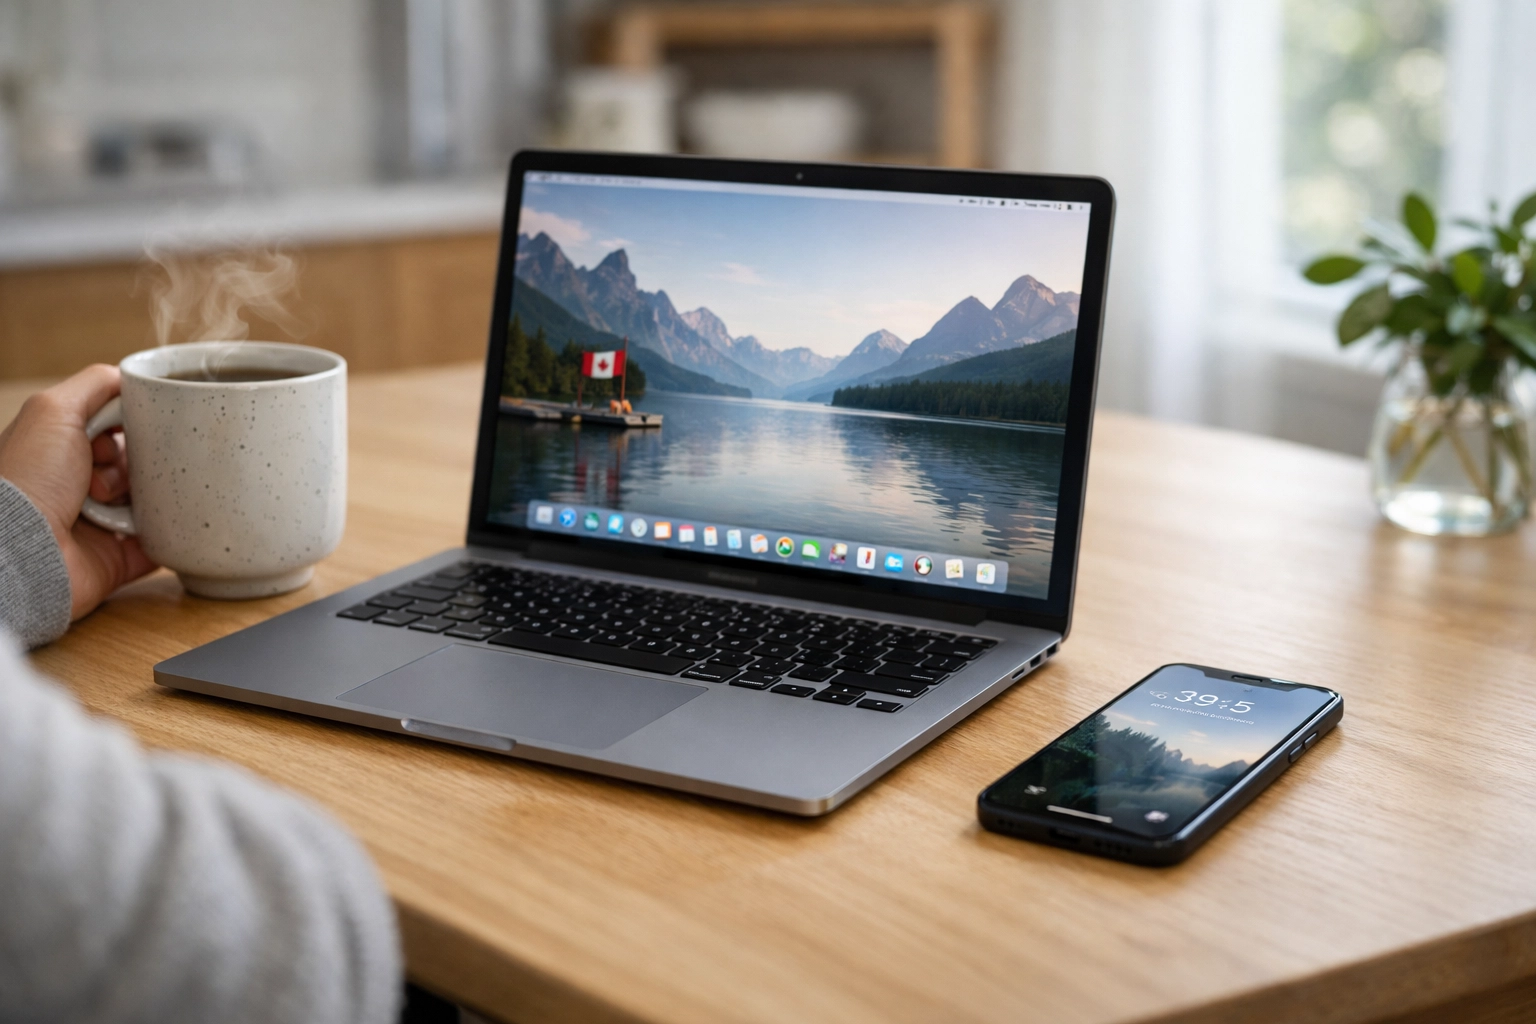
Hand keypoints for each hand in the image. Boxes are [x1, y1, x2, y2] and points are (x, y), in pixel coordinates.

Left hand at [0, 365, 156, 620]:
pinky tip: (161, 521)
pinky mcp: (119, 559)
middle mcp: (75, 486)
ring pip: (151, 497)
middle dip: (134, 458)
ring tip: (112, 500)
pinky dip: (167, 531)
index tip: (125, 425)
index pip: (111, 426)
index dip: (125, 421)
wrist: (24, 550)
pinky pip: (161, 541)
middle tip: (109, 464)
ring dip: (145, 493)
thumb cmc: (28, 480)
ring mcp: (98, 523)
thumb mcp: (55, 409)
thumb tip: (134, 378)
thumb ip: (96, 383)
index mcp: (56, 451)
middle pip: (136, 459)